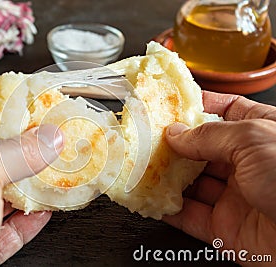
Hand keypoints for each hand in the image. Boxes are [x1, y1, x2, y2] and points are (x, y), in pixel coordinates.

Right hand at [164, 91, 275, 265]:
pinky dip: (169, 210)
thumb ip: (209, 135)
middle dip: (175, 143)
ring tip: (144, 166)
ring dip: (167, 176)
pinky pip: (190, 217)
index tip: (172, 103)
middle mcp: (249, 164)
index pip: (227, 111)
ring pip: (192, 183)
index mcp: (263, 134)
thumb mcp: (254, 139)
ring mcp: (236, 197)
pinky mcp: (226, 227)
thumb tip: (176, 133)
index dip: (199, 106)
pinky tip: (154, 199)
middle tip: (150, 136)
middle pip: (202, 149)